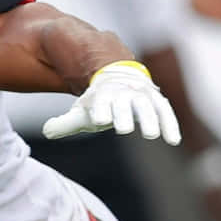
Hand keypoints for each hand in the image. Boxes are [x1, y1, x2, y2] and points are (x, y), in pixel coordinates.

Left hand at [43, 61, 181, 144]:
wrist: (119, 80)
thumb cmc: (99, 102)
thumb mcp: (82, 111)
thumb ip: (65, 123)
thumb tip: (47, 131)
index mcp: (103, 94)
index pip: (101, 101)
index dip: (100, 108)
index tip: (99, 119)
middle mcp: (124, 93)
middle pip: (124, 104)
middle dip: (124, 114)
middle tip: (123, 129)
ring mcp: (142, 95)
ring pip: (147, 107)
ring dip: (150, 120)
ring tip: (150, 135)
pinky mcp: (156, 101)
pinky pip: (165, 112)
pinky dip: (169, 124)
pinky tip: (173, 141)